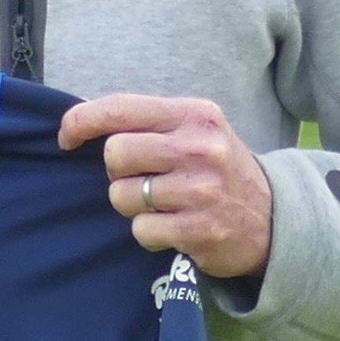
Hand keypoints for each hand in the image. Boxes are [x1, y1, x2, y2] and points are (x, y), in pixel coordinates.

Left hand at [57, 95, 273, 283]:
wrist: (273, 220)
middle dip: (117, 171)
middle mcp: (201, 148)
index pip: (120, 108)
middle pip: (115, 154)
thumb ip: (147, 122)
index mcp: (195, 115)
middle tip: (143, 179)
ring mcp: (203, 191)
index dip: (81, 121)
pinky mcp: (201, 230)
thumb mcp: (194, 131)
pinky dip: (147, 233)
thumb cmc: (216, 170)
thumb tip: (78, 120)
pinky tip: (173, 228)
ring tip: (162, 205)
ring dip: (131, 205)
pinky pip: (140, 230)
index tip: (65, 138)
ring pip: (121, 195)